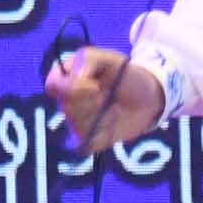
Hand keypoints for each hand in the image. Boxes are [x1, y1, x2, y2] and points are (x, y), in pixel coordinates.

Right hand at [44, 44, 165, 154]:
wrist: (149, 98)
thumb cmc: (126, 74)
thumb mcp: (110, 58)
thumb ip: (88, 59)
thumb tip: (74, 78)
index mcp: (67, 78)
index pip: (53, 85)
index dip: (70, 87)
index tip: (94, 85)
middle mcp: (67, 102)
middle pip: (65, 105)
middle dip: (91, 100)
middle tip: (108, 95)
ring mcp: (76, 123)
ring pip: (77, 124)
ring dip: (99, 115)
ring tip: (113, 106)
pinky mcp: (88, 140)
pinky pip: (85, 144)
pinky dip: (101, 135)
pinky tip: (112, 124)